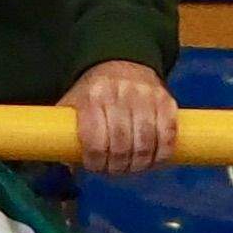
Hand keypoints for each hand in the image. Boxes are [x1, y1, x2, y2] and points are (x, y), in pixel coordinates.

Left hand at [66, 58, 178, 175]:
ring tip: (133, 166)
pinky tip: (152, 159)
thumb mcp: (73, 105)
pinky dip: (162, 154)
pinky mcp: (166, 101)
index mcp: (93, 96)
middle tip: (115, 170)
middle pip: (122, 145)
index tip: (95, 166)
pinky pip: (168, 136)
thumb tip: (69, 170)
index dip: (96, 162)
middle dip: (118, 166)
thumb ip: (65, 134)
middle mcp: (120, 93)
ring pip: (145, 143)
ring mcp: (146, 96)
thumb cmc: (94, 93)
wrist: (121, 62)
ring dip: (139, 164)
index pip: (95, 141)